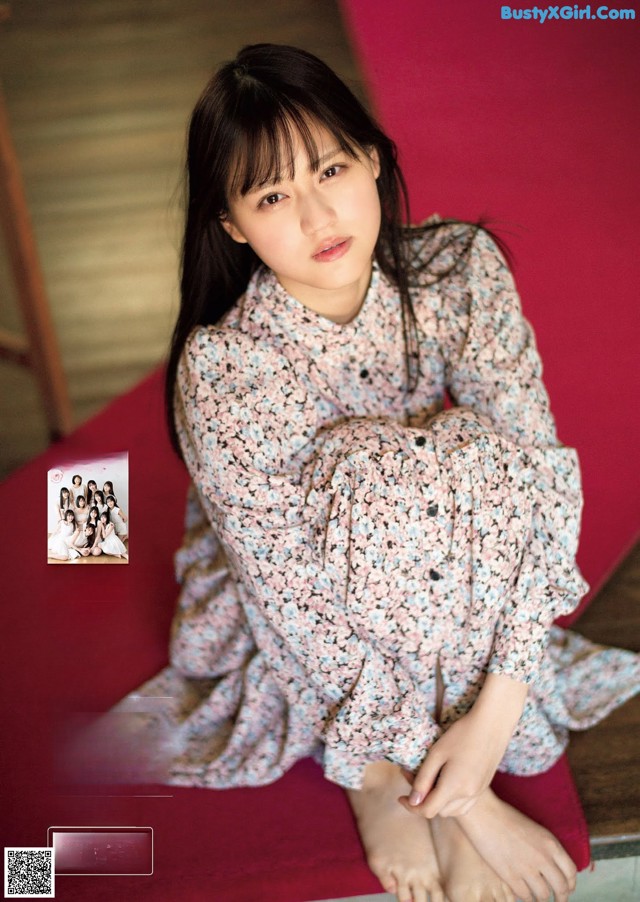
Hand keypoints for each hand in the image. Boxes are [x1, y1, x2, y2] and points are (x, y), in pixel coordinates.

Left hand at [398, 673, 527, 818]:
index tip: (401, 797)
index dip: (411, 807)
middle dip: (423, 801)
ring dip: (438, 803)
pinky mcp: (484, 786)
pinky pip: (464, 804)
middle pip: (439, 812)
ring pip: (452, 811)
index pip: (428, 810)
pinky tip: (446, 784)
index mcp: (454, 787)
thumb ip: (423, 779)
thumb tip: (413, 801)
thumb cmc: (461, 734)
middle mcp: (468, 795)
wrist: (492, 724)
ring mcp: (478, 792)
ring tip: (429, 782)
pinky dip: (452, 801)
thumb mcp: (436, 754)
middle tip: (413, 779)